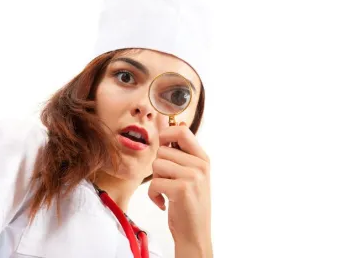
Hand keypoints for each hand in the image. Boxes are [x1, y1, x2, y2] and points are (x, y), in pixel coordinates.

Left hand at [148, 122, 212, 256]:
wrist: (195, 233)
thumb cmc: (190, 204)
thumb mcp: (193, 174)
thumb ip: (184, 152)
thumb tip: (177, 124)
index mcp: (203, 158)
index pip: (182, 131)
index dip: (166, 135)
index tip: (163, 148)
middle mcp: (200, 165)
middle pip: (163, 150)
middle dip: (159, 167)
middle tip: (168, 182)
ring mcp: (192, 176)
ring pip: (156, 165)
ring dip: (155, 180)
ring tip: (167, 192)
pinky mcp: (181, 189)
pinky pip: (153, 182)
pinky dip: (153, 195)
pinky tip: (163, 203)